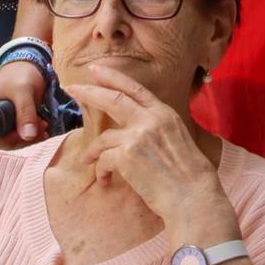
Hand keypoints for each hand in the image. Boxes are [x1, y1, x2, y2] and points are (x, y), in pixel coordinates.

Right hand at [0, 61, 45, 142]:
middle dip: (21, 138)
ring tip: (43, 126)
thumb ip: (25, 113)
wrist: (25, 65)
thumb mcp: (24, 91)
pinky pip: (9, 134)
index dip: (9, 139)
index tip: (29, 133)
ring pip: (4, 140)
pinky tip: (39, 128)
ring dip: (25, 136)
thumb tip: (28, 137)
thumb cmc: (20, 74)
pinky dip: (24, 133)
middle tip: (42, 128)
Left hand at [66, 64, 226, 225]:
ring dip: (92, 151)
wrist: (192, 194)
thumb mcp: (177, 137)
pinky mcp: (127, 156)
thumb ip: (156, 127)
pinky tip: (105, 180)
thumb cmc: (187, 172)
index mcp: (164, 113)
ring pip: (103, 137)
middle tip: (72, 87)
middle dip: (89, 92)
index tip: (96, 69)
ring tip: (89, 162)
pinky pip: (103, 159)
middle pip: (113, 98)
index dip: (113, 77)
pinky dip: (100, 170)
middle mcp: (151, 119)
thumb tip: (135, 128)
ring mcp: (138, 136)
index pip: (135, 88)